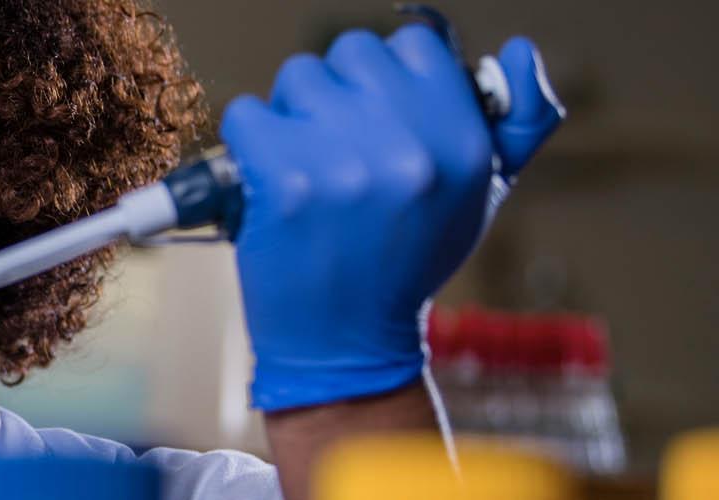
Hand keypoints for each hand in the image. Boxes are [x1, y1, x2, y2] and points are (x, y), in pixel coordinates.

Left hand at [224, 26, 561, 410]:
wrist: (346, 338)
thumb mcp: (481, 194)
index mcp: (462, 141)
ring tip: (306, 165)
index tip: (379, 112)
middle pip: (350, 53)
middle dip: (337, 91)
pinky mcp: (283, 179)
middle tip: (337, 143)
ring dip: (292, 113)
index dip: (389, 74)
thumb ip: (517, 121)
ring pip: (297, 77)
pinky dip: (248, 141)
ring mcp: (344, 160)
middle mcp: (410, 145)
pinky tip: (269, 178)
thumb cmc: (409, 258)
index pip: (416, 46)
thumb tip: (519, 49)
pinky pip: (246, 113)